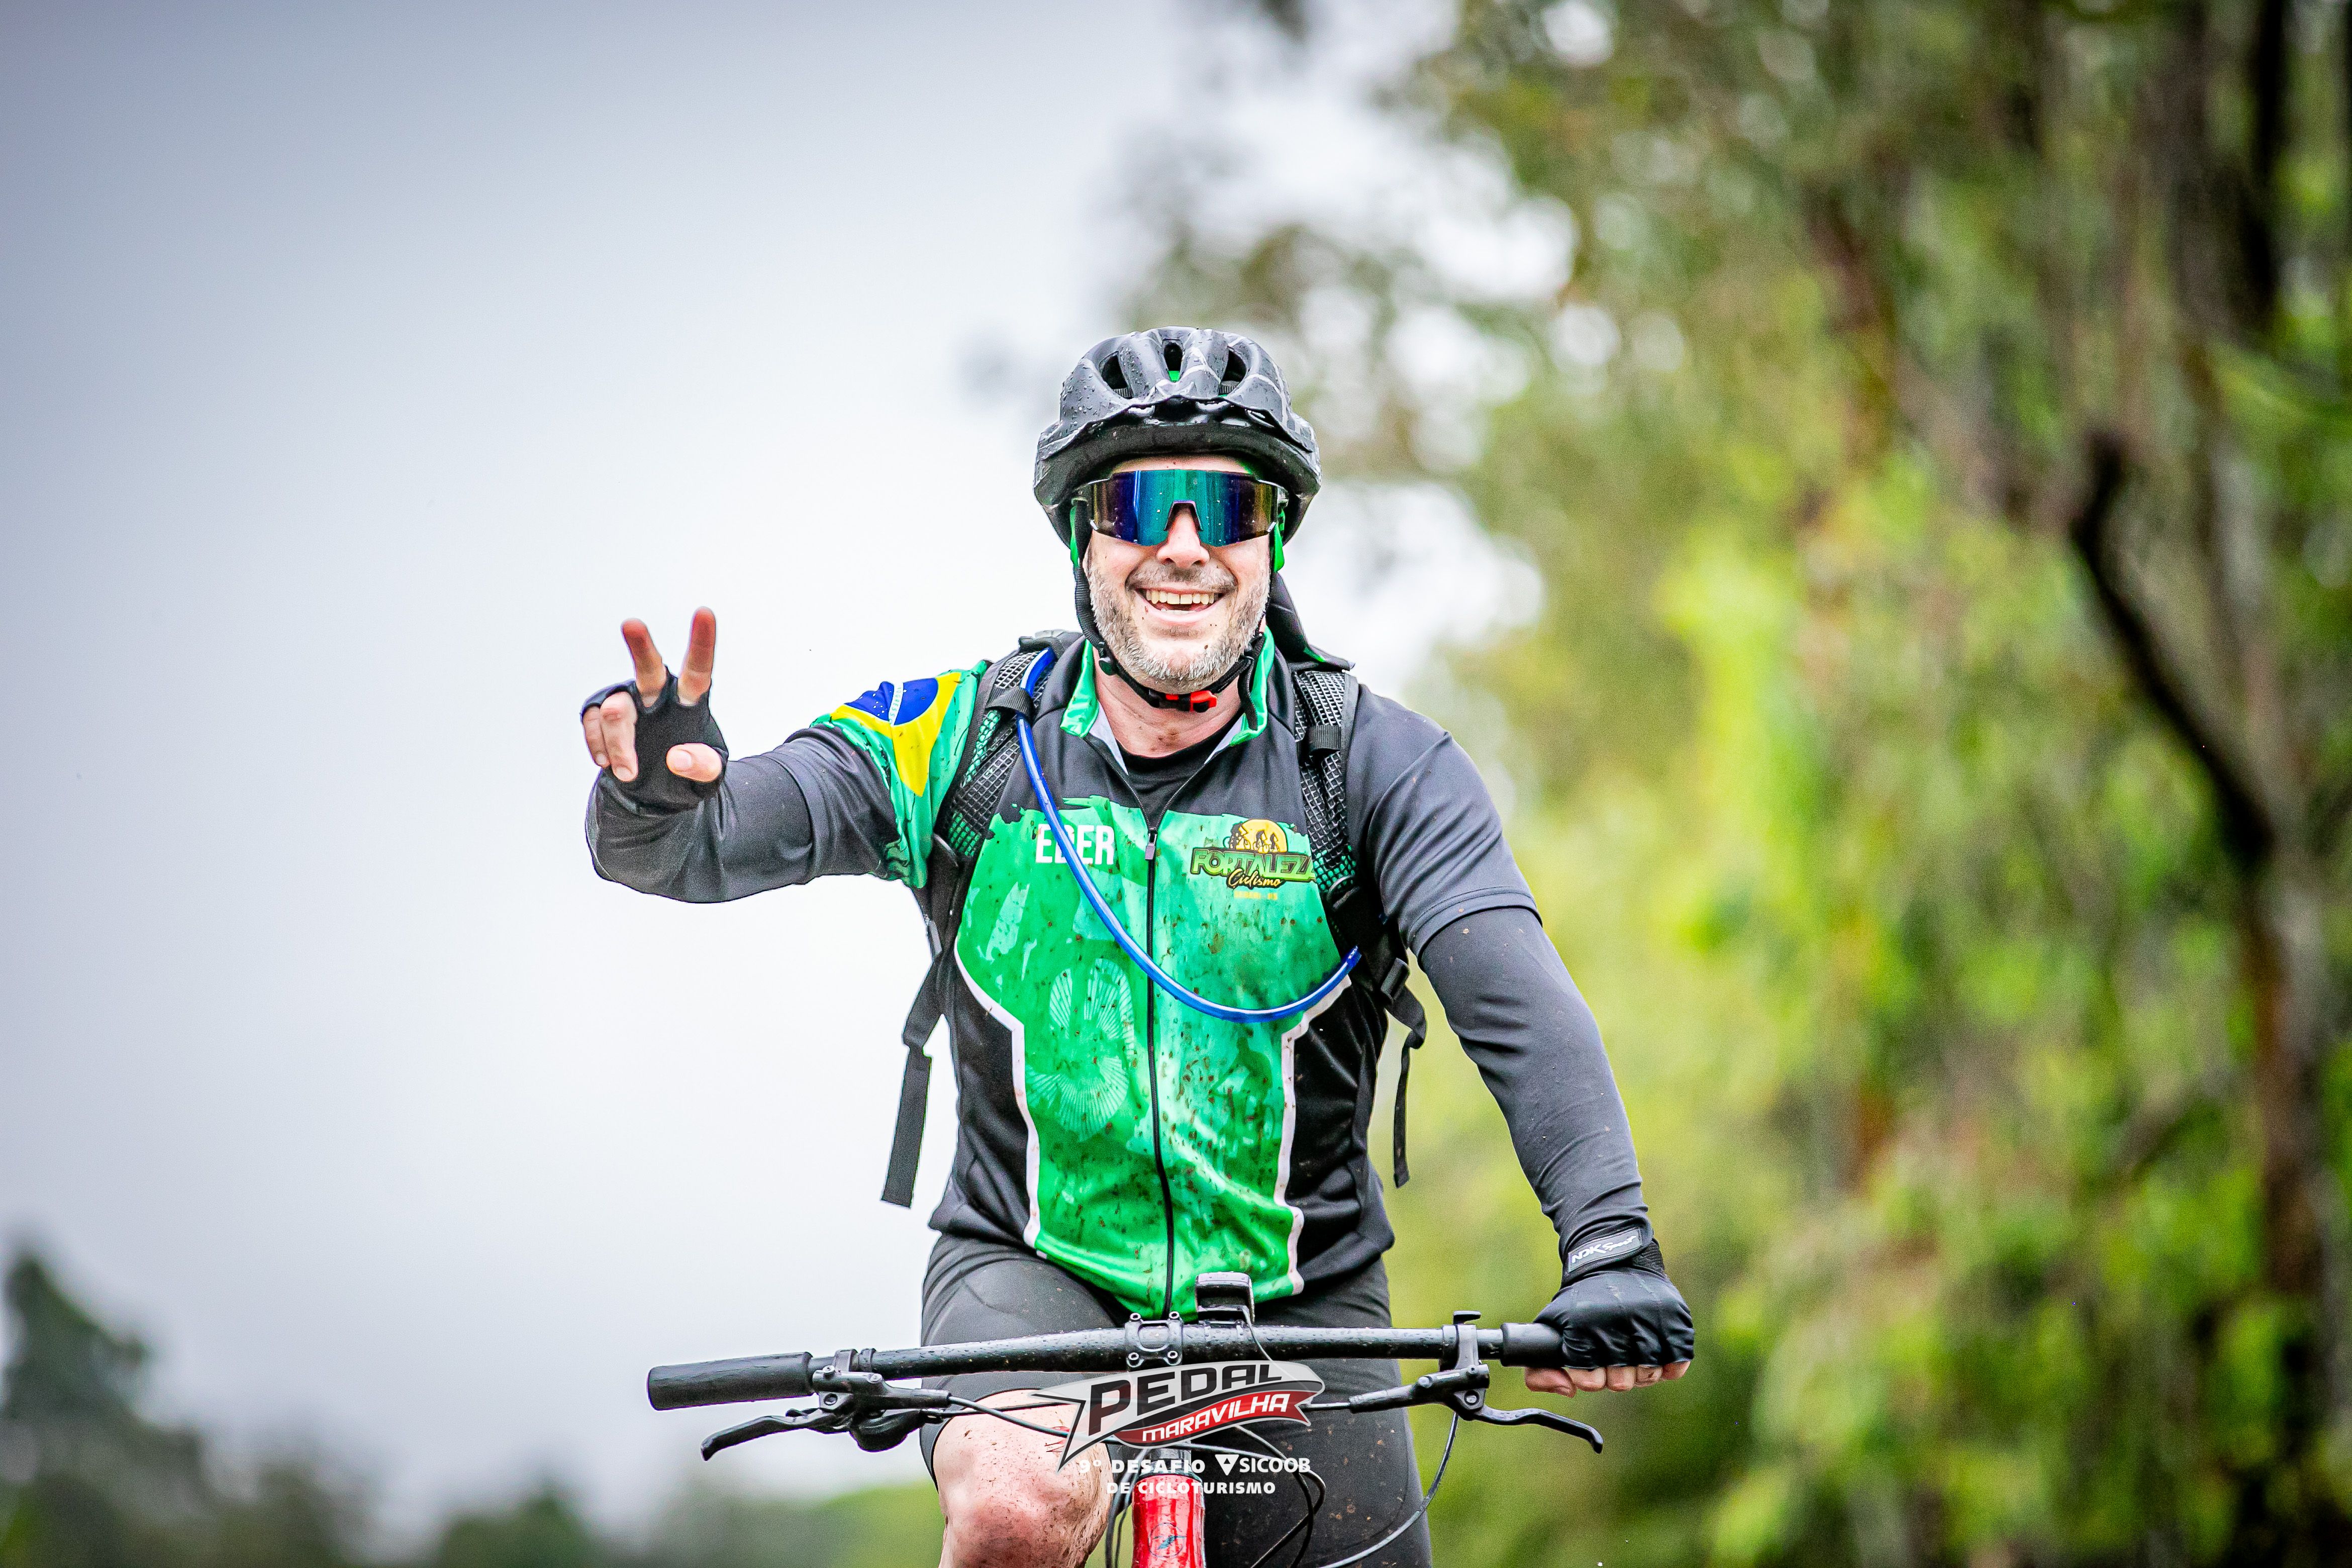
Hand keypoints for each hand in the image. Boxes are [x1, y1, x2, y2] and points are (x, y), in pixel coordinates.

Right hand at [581, 608, 722, 784]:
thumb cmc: (688, 774)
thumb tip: (678, 757)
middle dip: (639, 645)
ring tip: (629, 773)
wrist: (655, 792)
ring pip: (616, 709)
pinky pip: (593, 721)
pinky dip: (599, 746)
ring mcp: (627, 702)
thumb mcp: (708, 777)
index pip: (698, 669)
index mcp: (689, 701)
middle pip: (648, 667)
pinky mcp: (600, 713)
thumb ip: (702, 767)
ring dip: (619, 743)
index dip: (701, 642)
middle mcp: (657, 694)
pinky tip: (608, 763)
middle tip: (631, 623)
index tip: (704, 612)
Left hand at [1527, 1237, 1695, 1397]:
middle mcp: (1616, 1320)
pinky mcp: (1675, 1317)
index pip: (1588, 1380)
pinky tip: (1657, 1354)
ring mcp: (1648, 1318)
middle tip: (1614, 1360)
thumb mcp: (1552, 1323)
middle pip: (1620, 1382)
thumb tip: (1567, 1390)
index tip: (1591, 1364)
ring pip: (1649, 1373)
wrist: (1617, 1259)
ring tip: (1634, 1356)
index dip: (1589, 1377)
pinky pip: (1677, 1362)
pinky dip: (1669, 1366)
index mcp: (1583, 1324)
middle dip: (1616, 1376)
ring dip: (1642, 1372)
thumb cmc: (1583, 1300)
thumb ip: (1541, 1366)